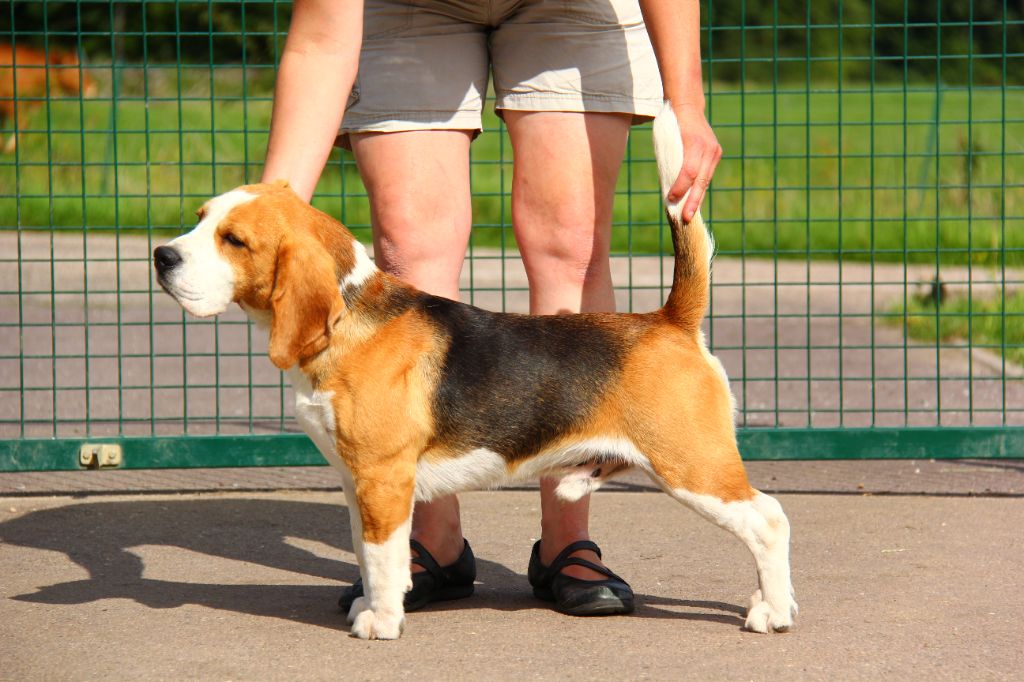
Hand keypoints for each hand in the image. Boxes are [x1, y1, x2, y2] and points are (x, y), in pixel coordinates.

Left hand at [667, 103, 721, 222]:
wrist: (688, 106)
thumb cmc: (670, 124)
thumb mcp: (665, 140)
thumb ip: (669, 161)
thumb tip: (666, 187)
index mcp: (693, 143)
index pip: (688, 172)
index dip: (679, 188)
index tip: (670, 200)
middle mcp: (708, 148)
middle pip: (700, 180)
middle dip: (692, 201)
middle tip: (686, 218)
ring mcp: (714, 151)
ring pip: (705, 180)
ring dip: (697, 198)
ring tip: (689, 214)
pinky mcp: (716, 154)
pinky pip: (707, 175)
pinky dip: (699, 188)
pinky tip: (694, 201)